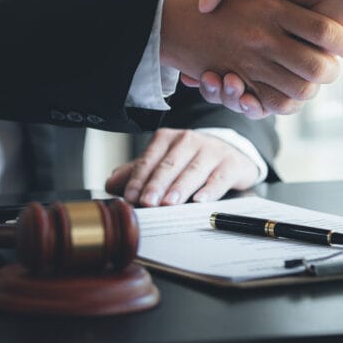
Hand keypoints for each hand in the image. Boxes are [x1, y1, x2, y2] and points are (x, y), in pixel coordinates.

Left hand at [104, 128, 257, 205]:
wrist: (229, 154)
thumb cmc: (189, 161)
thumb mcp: (162, 163)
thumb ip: (136, 173)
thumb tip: (111, 184)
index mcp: (167, 139)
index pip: (149, 160)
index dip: (138, 179)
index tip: (129, 197)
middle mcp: (189, 140)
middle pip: (169, 165)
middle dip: (156, 185)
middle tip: (147, 203)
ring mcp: (211, 150)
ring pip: (193, 171)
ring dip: (179, 188)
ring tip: (168, 203)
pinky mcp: (231, 164)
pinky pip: (219, 178)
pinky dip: (210, 190)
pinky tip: (200, 200)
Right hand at [187, 0, 342, 116]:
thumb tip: (202, 7)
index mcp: (249, 32)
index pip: (215, 63)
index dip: (204, 76)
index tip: (196, 74)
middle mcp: (264, 52)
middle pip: (230, 88)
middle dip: (218, 91)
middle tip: (211, 79)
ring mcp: (284, 66)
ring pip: (249, 99)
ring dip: (234, 98)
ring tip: (228, 83)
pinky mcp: (303, 77)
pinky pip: (277, 104)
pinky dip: (258, 106)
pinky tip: (246, 96)